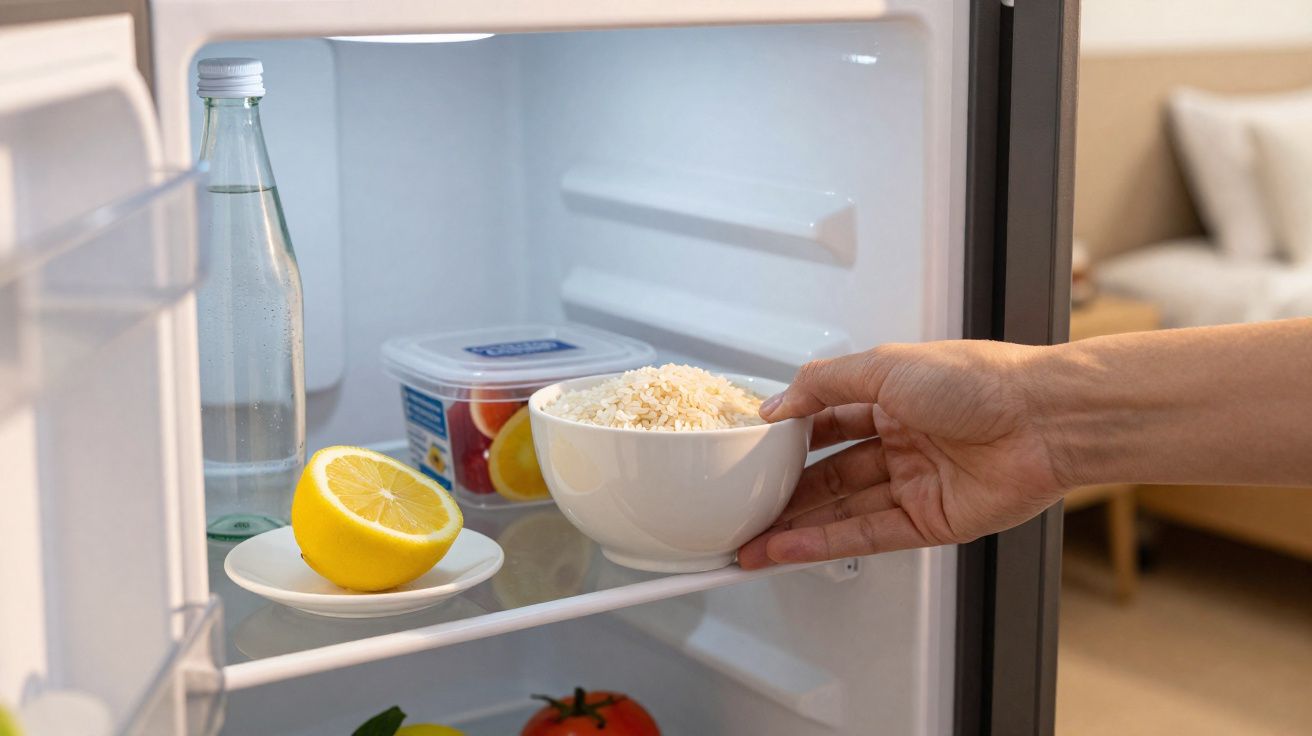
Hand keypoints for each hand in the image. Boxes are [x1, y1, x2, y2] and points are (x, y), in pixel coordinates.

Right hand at [738, 341, 1068, 568]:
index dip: (788, 439)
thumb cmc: (980, 381)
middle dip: (785, 492)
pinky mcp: (931, 523)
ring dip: (796, 525)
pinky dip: (825, 543)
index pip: (826, 421)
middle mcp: (904, 441)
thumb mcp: (884, 367)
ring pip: (843, 508)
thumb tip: (777, 404)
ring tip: (752, 540)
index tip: (751, 452)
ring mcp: (916, 484)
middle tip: (742, 507)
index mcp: (893, 398)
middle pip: (830, 472)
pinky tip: (789, 548)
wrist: (1044, 420)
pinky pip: (867, 535)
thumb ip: (823, 385)